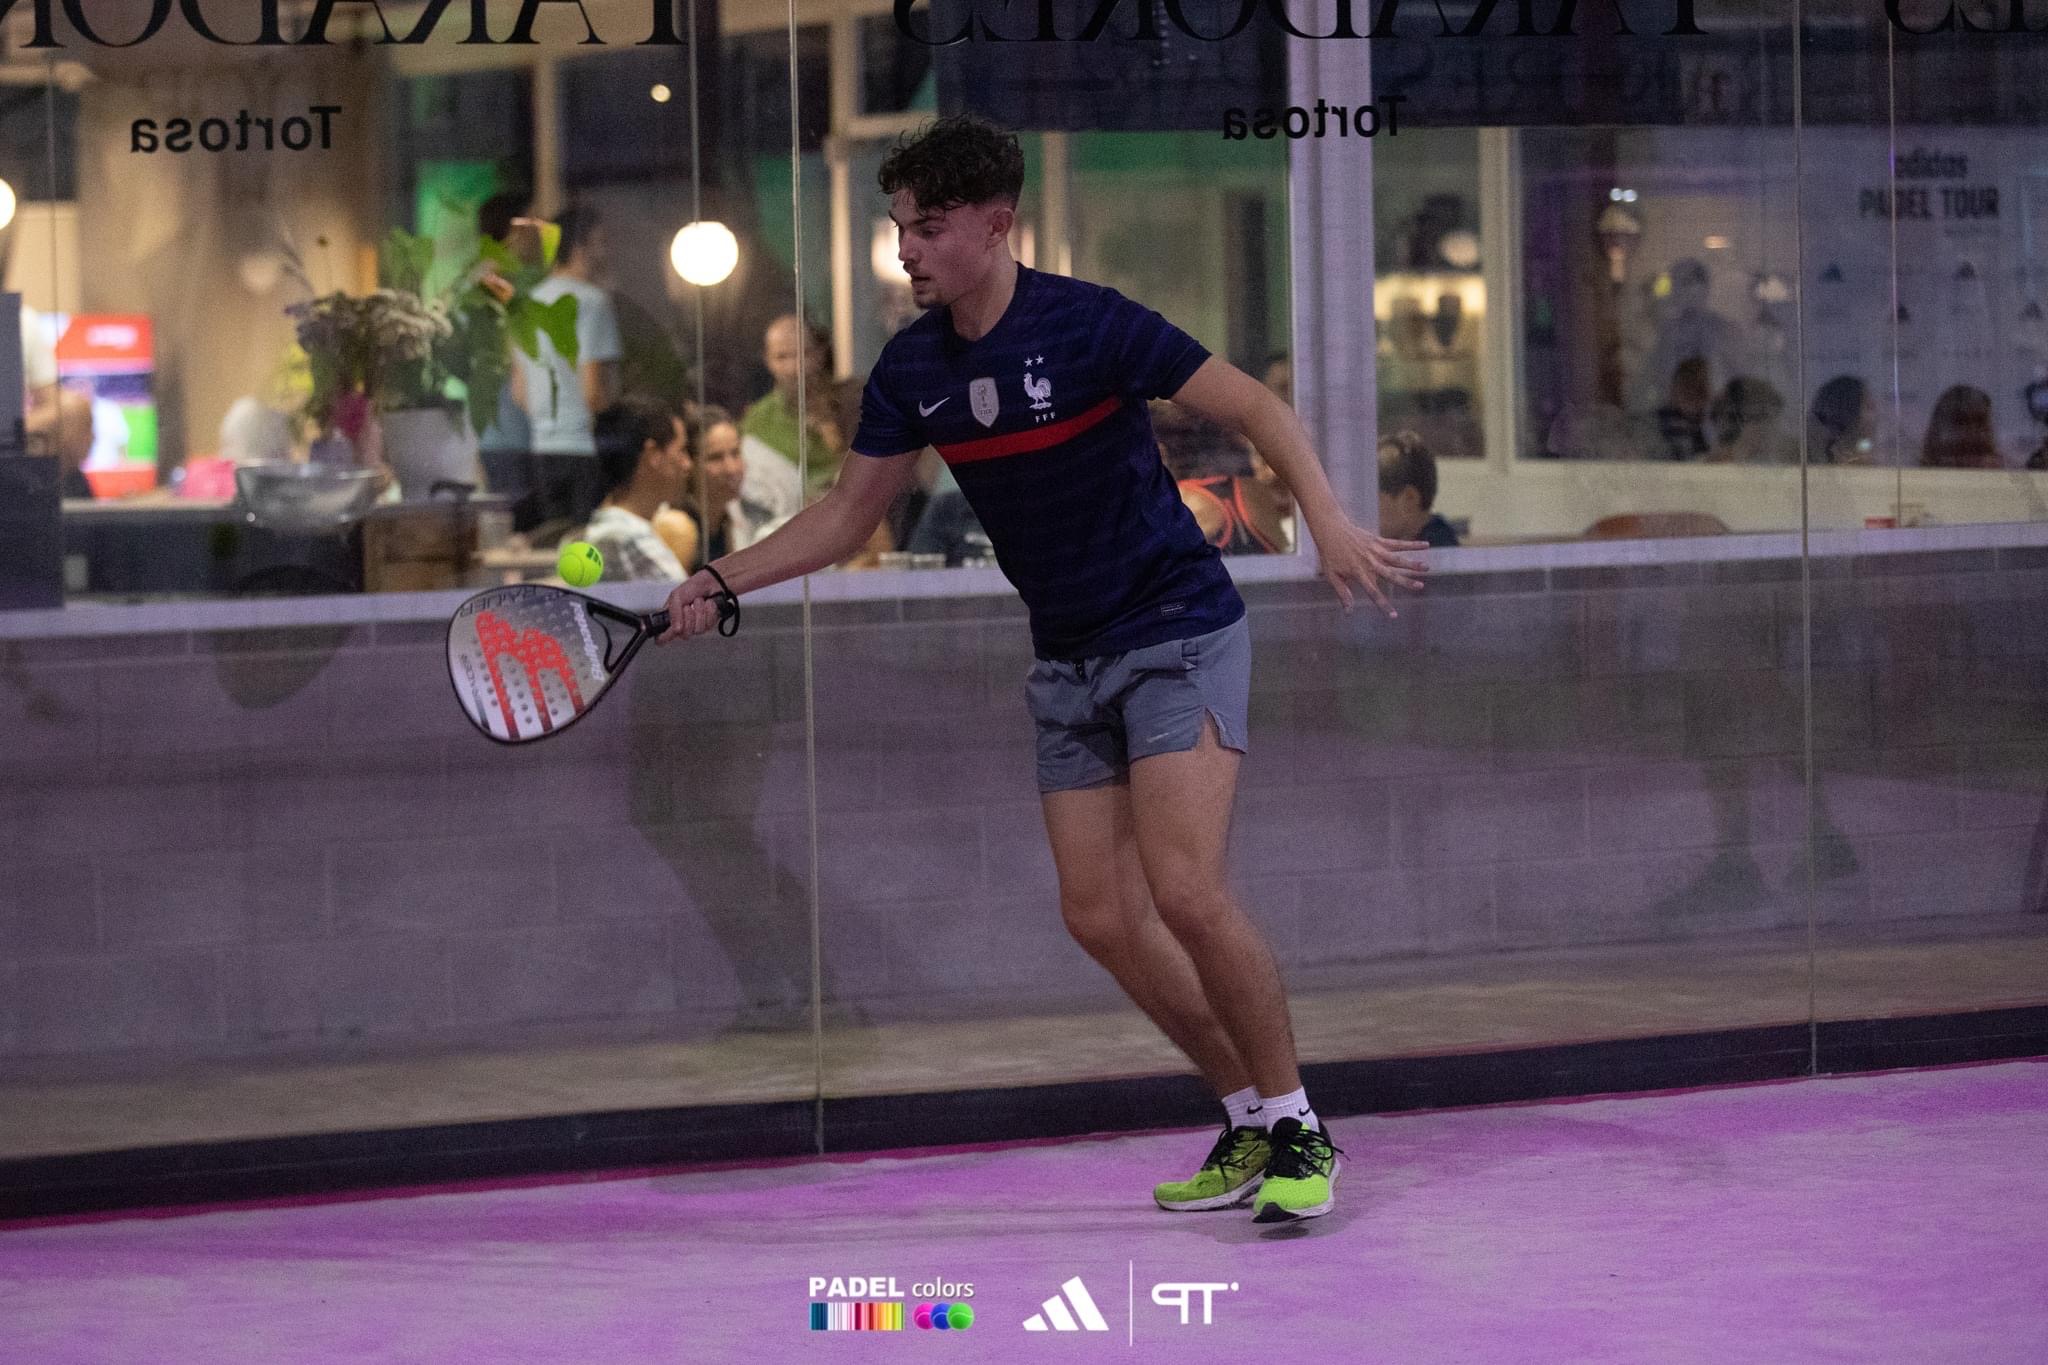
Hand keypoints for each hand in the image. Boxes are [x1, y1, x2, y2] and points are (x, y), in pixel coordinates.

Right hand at [657, 570, 730, 643]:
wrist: (711, 582)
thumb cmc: (692, 588)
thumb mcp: (677, 596)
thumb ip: (674, 612)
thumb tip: (676, 630)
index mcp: (670, 619)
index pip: (662, 637)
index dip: (664, 638)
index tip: (669, 633)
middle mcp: (682, 626)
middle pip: (683, 635)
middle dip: (688, 619)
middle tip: (688, 606)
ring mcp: (696, 626)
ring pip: (698, 630)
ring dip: (699, 612)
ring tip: (699, 601)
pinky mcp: (709, 624)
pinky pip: (709, 625)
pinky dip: (709, 611)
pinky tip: (708, 603)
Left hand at [1311, 516, 1428, 616]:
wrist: (1330, 529)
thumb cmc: (1330, 555)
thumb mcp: (1332, 576)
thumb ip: (1342, 593)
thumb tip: (1349, 612)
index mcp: (1358, 573)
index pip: (1373, 592)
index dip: (1383, 605)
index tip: (1393, 616)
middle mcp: (1369, 562)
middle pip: (1390, 574)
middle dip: (1406, 581)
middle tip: (1421, 587)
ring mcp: (1375, 550)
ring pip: (1397, 558)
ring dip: (1412, 563)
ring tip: (1426, 568)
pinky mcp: (1379, 541)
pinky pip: (1398, 543)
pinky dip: (1412, 545)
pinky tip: (1426, 545)